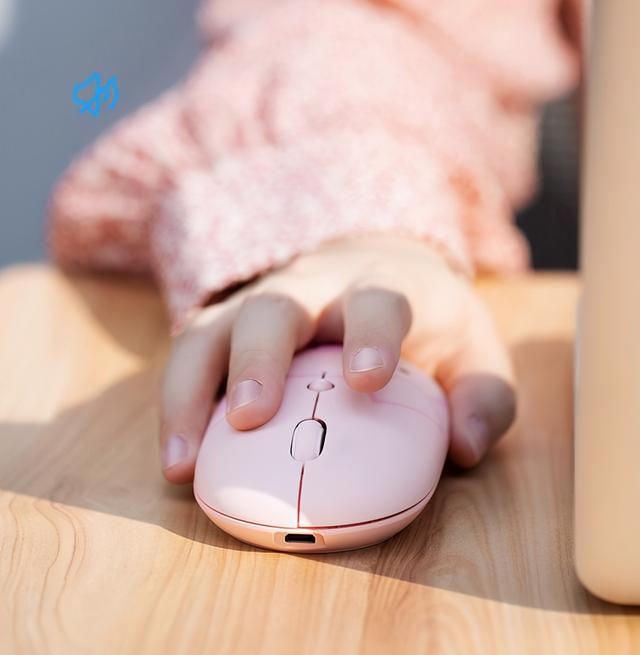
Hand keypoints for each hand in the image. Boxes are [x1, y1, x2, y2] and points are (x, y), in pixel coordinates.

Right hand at [159, 235, 515, 483]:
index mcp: (380, 289)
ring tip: (183, 460)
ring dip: (191, 391)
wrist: (372, 267)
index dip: (371, 335)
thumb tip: (463, 449)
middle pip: (273, 309)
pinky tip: (177, 457)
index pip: (375, 302)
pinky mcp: (225, 325)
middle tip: (251, 417)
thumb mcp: (473, 351)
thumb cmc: (426, 320)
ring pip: (211, 332)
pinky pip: (190, 358)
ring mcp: (258, 304)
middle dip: (258, 359)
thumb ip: (483, 396)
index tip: (366, 380)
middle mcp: (310, 289)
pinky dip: (177, 405)